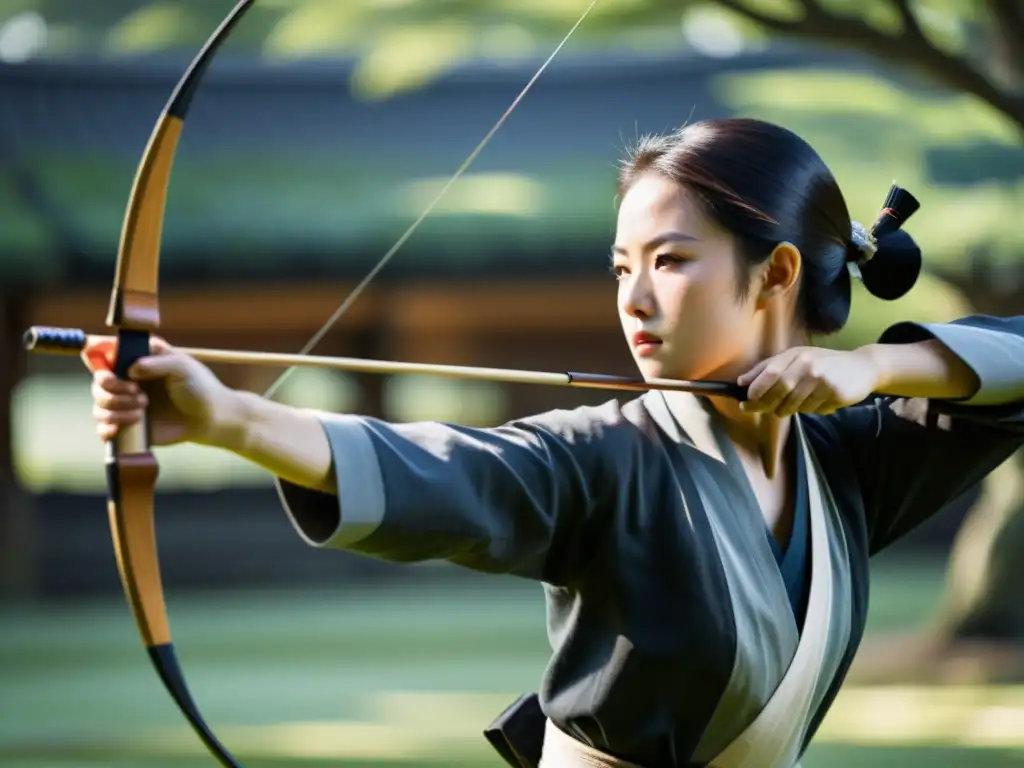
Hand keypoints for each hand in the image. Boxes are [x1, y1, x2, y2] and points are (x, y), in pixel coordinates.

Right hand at [83, 336, 241, 447]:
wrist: (211, 419)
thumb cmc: (200, 388)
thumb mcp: (183, 367)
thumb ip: (157, 363)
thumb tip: (131, 370)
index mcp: (140, 360)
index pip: (106, 355)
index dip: (101, 362)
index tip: (113, 373)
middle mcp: (128, 380)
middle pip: (99, 382)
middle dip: (112, 390)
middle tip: (138, 394)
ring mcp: (127, 403)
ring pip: (99, 405)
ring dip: (114, 409)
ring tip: (141, 411)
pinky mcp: (129, 425)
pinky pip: (103, 427)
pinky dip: (106, 428)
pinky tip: (120, 429)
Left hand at [736, 347, 879, 416]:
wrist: (863, 366)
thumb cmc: (824, 363)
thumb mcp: (796, 359)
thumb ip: (768, 368)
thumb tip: (741, 381)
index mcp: (796, 354)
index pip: (769, 373)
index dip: (755, 390)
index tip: (745, 402)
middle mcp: (808, 364)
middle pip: (779, 391)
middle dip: (766, 404)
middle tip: (760, 410)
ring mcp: (822, 378)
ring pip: (794, 405)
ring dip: (789, 409)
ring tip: (797, 402)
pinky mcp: (835, 392)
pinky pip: (813, 410)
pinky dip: (811, 410)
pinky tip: (819, 401)